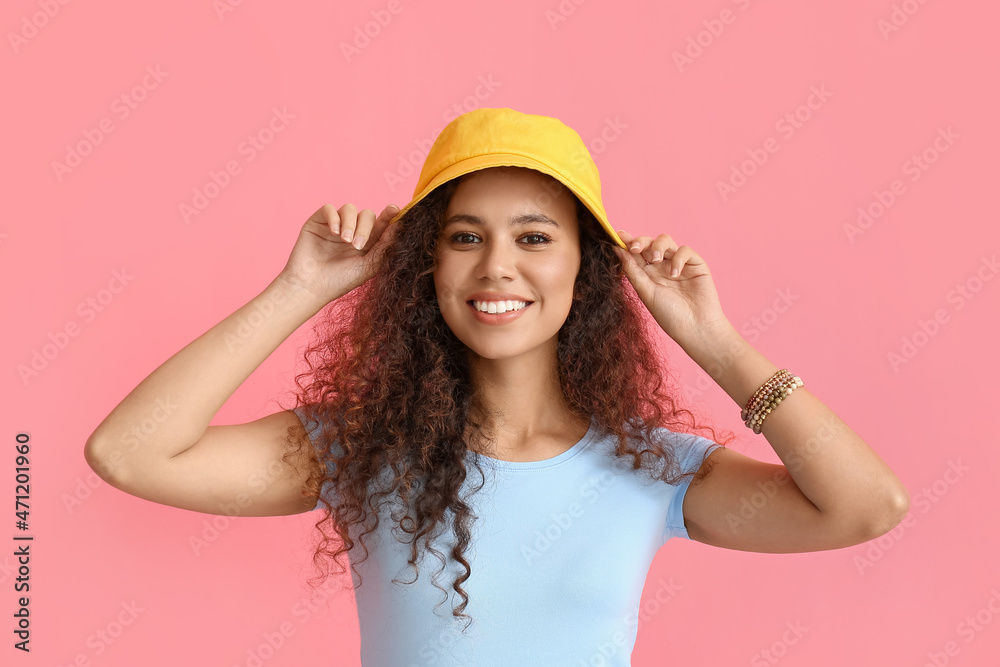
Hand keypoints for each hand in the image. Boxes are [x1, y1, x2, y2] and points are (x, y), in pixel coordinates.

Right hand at [277, 203, 399, 305]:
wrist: (310, 287)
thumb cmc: (340, 281)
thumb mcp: (368, 266)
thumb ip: (384, 246)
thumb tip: (400, 225)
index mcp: (367, 242)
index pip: (381, 223)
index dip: (389, 215)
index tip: (394, 209)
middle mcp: (352, 232)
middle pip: (367, 215)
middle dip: (366, 228)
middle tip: (357, 246)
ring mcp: (335, 226)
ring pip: (350, 209)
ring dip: (350, 223)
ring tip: (345, 241)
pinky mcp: (318, 222)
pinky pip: (329, 209)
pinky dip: (334, 217)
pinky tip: (334, 232)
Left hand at [612, 230, 730, 347]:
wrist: (696, 328)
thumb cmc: (669, 314)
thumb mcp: (645, 292)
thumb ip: (632, 270)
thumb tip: (616, 249)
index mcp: (647, 274)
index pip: (635, 253)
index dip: (627, 242)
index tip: (619, 236)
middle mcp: (661, 267)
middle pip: (649, 243)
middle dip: (641, 241)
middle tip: (635, 248)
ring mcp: (678, 264)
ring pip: (665, 240)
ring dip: (657, 246)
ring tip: (655, 259)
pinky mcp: (695, 264)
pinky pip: (684, 250)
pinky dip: (677, 258)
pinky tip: (675, 274)